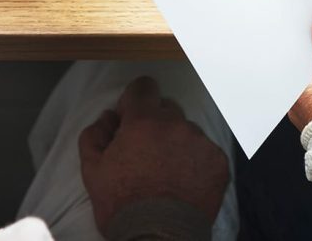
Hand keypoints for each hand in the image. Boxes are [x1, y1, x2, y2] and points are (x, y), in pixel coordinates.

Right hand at [79, 76, 228, 235]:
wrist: (159, 238)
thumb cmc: (122, 206)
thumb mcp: (92, 170)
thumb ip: (95, 134)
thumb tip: (108, 117)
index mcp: (144, 121)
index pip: (143, 87)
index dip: (134, 100)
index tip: (130, 117)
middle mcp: (176, 124)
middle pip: (166, 108)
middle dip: (155, 123)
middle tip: (146, 153)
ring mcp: (201, 142)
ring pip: (187, 130)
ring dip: (176, 142)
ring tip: (166, 172)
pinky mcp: (218, 162)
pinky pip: (205, 150)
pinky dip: (195, 161)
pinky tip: (184, 182)